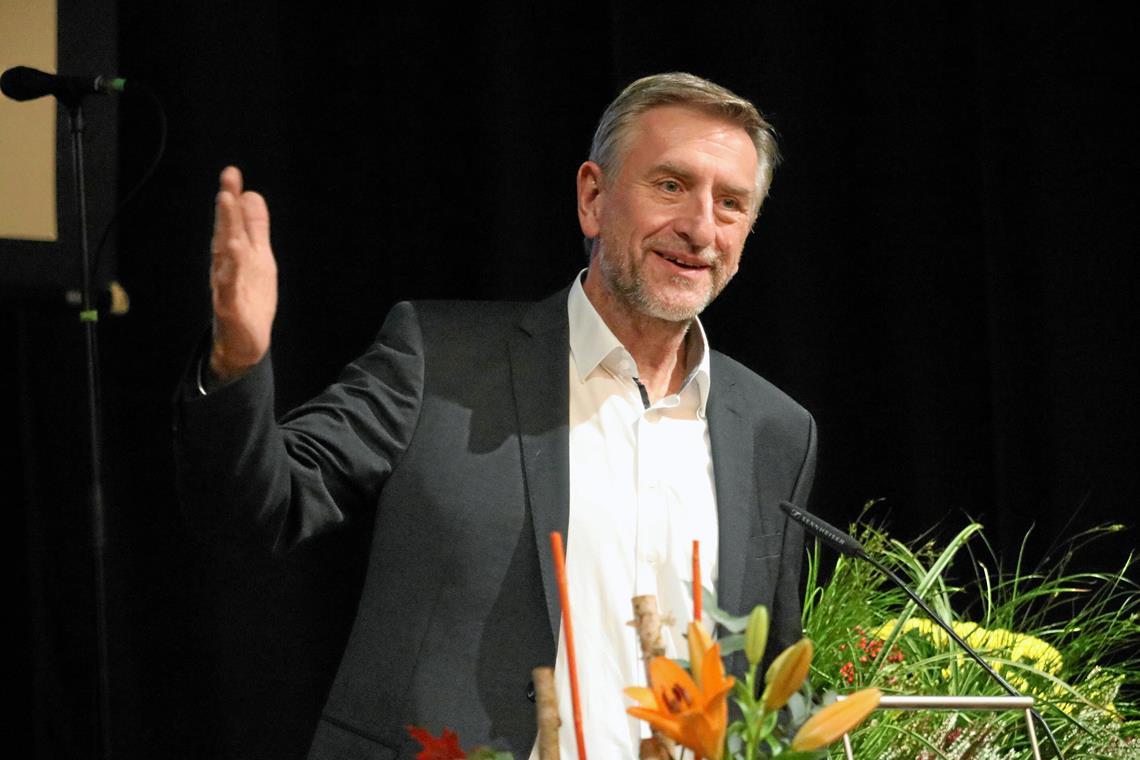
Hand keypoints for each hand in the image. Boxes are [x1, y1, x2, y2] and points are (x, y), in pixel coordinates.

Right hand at [209, 166, 276, 380]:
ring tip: (227, 206)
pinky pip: (229, 289)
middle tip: (228, 181)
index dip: (232, 199)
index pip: (232, 222)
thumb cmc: (249, 297)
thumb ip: (255, 228)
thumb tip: (252, 196)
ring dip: (226, 230)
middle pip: (226, 232)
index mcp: (236, 253)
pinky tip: (233, 253)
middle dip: (227, 208)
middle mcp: (227, 265)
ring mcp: (226, 285)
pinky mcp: (230, 308)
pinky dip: (230, 272)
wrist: (243, 343)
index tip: (233, 174)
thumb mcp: (258, 257)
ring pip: (225, 255)